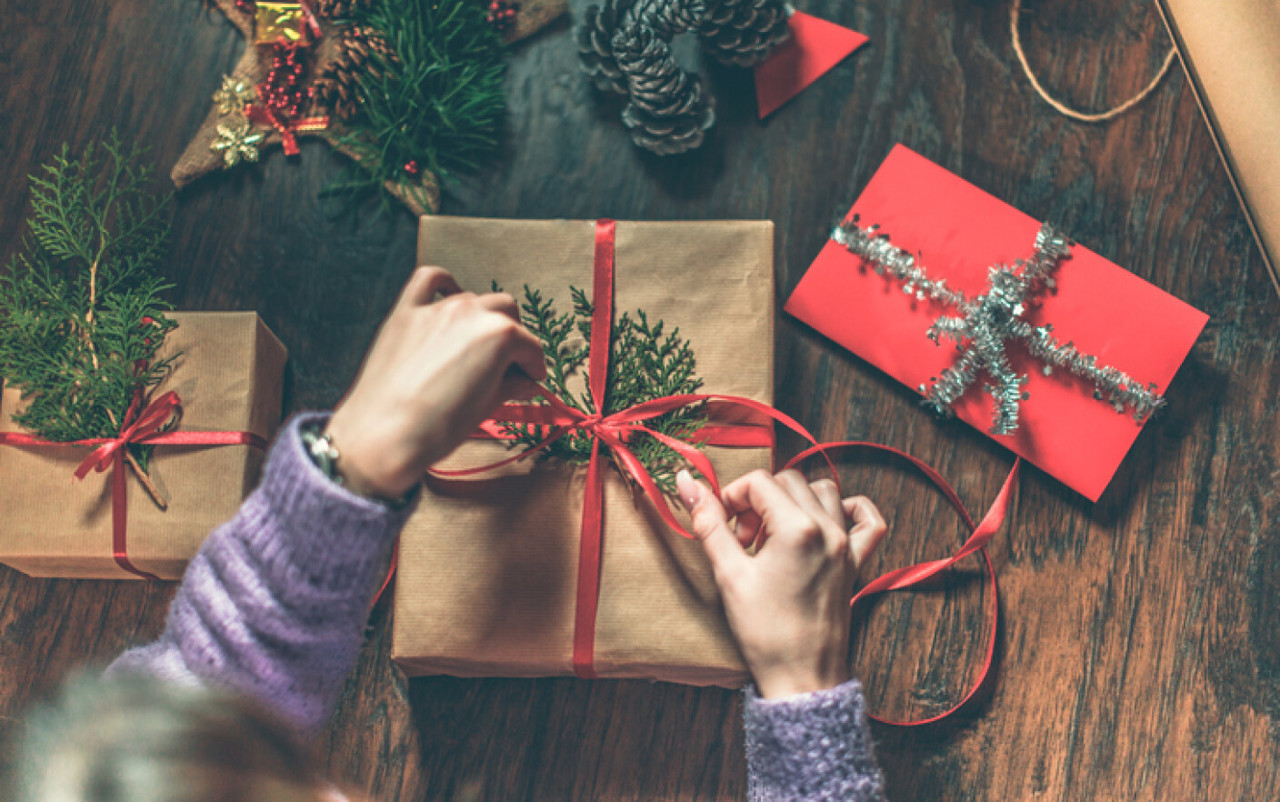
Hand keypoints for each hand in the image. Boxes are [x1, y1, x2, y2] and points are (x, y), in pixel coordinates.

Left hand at [324, 266, 546, 499]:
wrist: (384, 437)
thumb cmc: (436, 429)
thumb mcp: (486, 408)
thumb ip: (510, 386)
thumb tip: (524, 382)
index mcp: (500, 335)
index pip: (530, 346)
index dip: (534, 367)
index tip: (530, 379)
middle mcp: (471, 313)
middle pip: (507, 312)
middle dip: (512, 338)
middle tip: (506, 366)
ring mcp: (436, 309)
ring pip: (474, 299)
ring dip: (481, 319)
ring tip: (475, 348)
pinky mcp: (407, 312)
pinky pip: (429, 280)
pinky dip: (443, 285)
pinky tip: (447, 300)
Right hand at [676, 468, 886, 698]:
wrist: (802, 676)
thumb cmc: (765, 632)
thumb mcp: (729, 574)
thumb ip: (709, 523)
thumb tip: (686, 482)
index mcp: (797, 528)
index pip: (759, 482)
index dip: (732, 496)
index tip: (721, 523)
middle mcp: (828, 529)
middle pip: (788, 481)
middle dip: (759, 501)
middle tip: (743, 538)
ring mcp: (847, 545)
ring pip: (824, 491)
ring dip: (794, 503)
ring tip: (774, 535)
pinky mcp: (856, 562)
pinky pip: (867, 519)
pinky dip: (848, 510)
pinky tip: (824, 524)